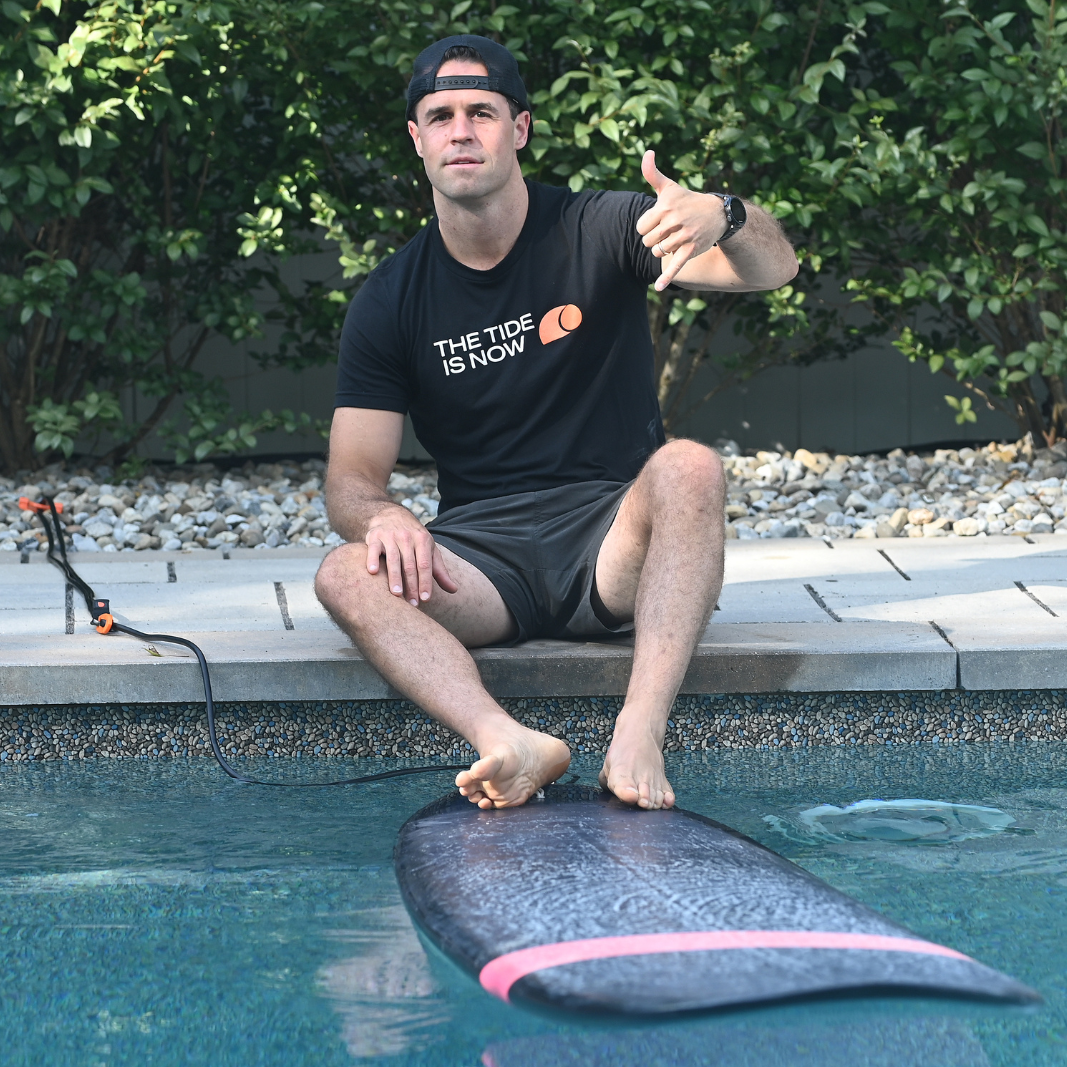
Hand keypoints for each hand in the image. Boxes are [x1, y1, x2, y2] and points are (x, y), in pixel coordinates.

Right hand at [365, 503, 457, 605]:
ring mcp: (390, 535)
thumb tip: (454, 590)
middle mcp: (407, 537)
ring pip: (393, 559)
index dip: (425, 582)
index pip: (425, 565)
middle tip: (412, 604)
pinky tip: (373, 572)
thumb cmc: (413, 538)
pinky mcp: (375, 536)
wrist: (391, 514)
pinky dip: (373, 559)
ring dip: (395, 577)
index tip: (425, 599)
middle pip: (410, 565)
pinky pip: (373, 549)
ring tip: (396, 594)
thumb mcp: (429, 549)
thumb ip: (439, 570)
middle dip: (411, 585)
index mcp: (423, 540)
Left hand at [636, 150, 725, 290]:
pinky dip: (667, 277)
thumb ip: (653, 173)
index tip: (658, 222)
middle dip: (655, 239)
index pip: (640, 228)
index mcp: (665, 207)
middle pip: (647, 242)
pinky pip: (675, 265)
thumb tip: (647, 152)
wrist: (717, 214)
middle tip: (669, 231)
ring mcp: (684, 236)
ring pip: (658, 252)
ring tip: (676, 238)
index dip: (647, 228)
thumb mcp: (669, 187)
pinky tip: (659, 287)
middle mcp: (675, 221)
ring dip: (664, 249)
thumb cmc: (687, 201)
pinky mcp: (691, 250)